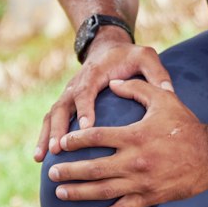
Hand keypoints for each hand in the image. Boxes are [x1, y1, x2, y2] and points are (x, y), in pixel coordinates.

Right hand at [34, 38, 173, 161]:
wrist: (107, 48)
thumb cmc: (129, 56)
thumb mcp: (145, 57)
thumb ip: (156, 72)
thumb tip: (167, 91)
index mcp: (96, 72)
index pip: (87, 90)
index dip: (86, 108)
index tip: (88, 127)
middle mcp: (77, 83)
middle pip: (63, 105)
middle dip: (60, 128)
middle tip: (59, 148)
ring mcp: (68, 94)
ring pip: (53, 115)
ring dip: (47, 136)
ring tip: (43, 158)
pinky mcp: (66, 103)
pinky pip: (51, 120)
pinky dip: (44, 137)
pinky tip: (40, 157)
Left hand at [45, 78, 207, 206]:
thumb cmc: (186, 125)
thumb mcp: (163, 99)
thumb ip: (136, 89)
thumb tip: (112, 82)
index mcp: (134, 136)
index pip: (95, 137)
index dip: (74, 140)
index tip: (61, 144)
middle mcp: (134, 161)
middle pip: (92, 167)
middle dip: (68, 171)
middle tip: (52, 171)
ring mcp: (141, 182)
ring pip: (101, 190)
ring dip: (78, 192)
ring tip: (59, 192)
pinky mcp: (149, 197)